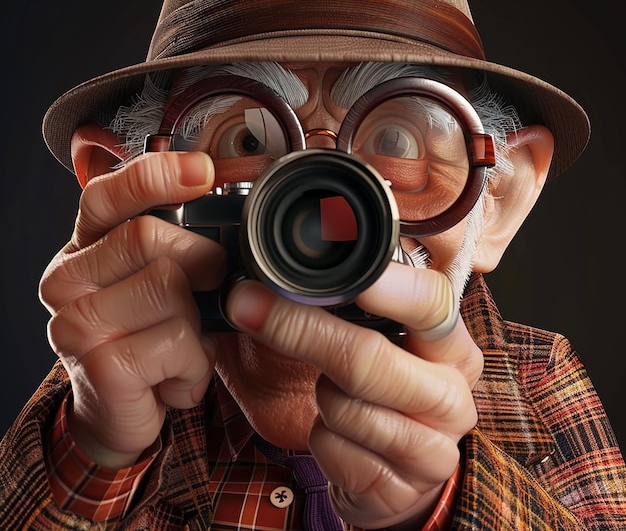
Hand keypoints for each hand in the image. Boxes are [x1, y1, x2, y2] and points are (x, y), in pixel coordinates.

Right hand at [40, 151, 223, 467]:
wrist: (123, 411)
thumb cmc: (152, 339)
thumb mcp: (163, 282)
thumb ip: (178, 241)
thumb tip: (227, 198)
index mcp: (85, 248)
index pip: (105, 195)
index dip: (153, 176)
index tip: (203, 171)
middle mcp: (67, 279)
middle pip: (148, 236)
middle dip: (200, 262)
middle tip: (208, 292)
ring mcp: (75, 323)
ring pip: (169, 288)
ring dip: (199, 323)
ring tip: (184, 345)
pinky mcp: (98, 365)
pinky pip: (178, 342)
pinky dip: (197, 364)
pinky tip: (178, 377)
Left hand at [224, 263, 482, 528]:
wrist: (396, 469)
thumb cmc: (379, 388)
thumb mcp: (379, 340)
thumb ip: (355, 303)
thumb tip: (282, 266)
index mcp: (451, 345)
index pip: (430, 303)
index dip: (386, 287)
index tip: (338, 274)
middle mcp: (453, 395)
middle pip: (368, 357)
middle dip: (300, 330)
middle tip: (247, 303)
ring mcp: (434, 447)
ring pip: (344, 406)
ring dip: (321, 395)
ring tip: (334, 392)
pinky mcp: (403, 489)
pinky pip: (334, 450)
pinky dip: (321, 438)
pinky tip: (338, 433)